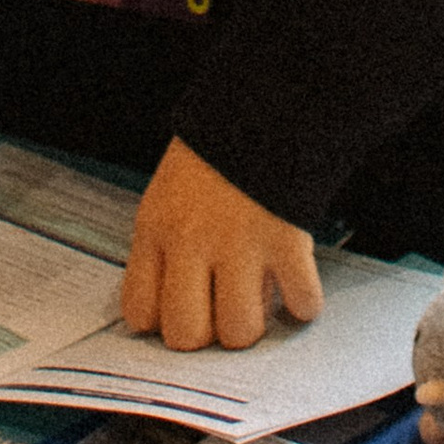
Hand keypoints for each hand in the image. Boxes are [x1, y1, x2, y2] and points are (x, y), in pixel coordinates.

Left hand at [119, 138, 323, 351]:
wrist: (264, 107)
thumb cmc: (214, 157)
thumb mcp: (168, 196)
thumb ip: (166, 251)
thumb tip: (176, 315)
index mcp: (155, 229)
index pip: (140, 312)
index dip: (162, 322)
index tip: (182, 313)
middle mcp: (191, 242)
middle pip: (187, 334)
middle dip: (207, 336)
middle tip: (220, 315)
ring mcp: (240, 244)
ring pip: (239, 331)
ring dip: (252, 324)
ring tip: (258, 300)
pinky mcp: (287, 241)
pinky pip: (299, 303)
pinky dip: (303, 304)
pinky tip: (296, 286)